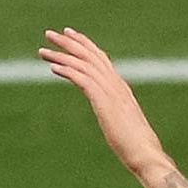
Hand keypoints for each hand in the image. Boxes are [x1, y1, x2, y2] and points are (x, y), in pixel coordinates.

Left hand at [38, 28, 174, 179]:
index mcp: (121, 88)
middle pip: (90, 55)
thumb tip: (116, 121)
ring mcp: (111, 91)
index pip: (101, 59)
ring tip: (42, 50)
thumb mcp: (124, 125)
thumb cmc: (137, 146)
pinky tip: (52, 68)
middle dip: (69, 43)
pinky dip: (67, 71)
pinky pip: (82, 79)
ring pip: (83, 64)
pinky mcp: (104, 101)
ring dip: (61, 55)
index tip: (70, 36)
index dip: (85, 45)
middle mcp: (116, 84)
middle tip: (50, 33)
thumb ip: (118, 117)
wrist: (145, 153)